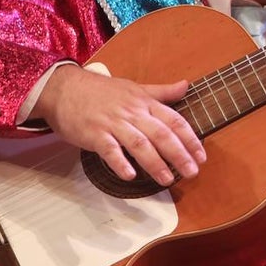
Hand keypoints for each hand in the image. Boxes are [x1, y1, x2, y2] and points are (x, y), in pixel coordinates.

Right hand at [32, 63, 205, 186]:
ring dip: (154, 163)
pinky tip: (129, 176)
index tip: (201, 156)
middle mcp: (132, 113)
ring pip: (139, 143)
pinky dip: (119, 162)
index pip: (174, 121)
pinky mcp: (94, 134)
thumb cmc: (101, 91)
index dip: (190, 139)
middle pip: (161, 134)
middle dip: (179, 154)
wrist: (64, 88)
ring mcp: (113, 123)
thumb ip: (161, 92)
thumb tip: (186, 86)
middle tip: (192, 172)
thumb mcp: (134, 87)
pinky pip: (109, 149)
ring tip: (167, 179)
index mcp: (144, 102)